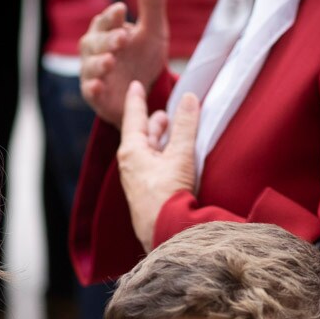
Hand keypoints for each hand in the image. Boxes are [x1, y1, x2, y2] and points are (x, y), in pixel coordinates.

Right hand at [79, 0, 168, 125]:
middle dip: (108, 40)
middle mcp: (95, 49)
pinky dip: (92, 88)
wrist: (143, 92)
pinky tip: (98, 86)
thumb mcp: (152, 31)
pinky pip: (90, 91)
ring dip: (99, 63)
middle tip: (122, 37)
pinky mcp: (94, 94)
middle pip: (95, 42)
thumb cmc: (143, 57)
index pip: (105, 20)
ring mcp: (93, 72)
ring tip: (110, 61)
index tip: (121, 11)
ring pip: (90, 65)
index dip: (111, 17)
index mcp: (107, 30)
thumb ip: (151, 4)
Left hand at [117, 81, 198, 250]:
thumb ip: (186, 126)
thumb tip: (190, 98)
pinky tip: (175, 157)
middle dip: (155, 123)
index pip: (133, 117)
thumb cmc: (168, 195)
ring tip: (173, 131)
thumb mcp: (180, 156)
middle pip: (142, 135)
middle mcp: (130, 165)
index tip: (135, 85)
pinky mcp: (147, 193)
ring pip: (149, 151)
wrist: (165, 233)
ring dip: (162, 140)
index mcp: (131, 151)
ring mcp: (137, 180)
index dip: (136, 99)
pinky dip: (164, 155)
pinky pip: (154, 166)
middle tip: (166, 113)